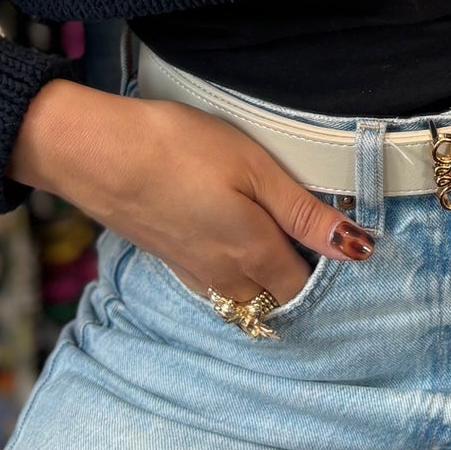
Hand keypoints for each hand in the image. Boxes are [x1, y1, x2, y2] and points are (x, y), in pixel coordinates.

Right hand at [10, 78, 372, 307]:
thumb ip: (305, 213)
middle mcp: (227, 278)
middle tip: (313, 240)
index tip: (339, 238)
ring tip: (279, 241)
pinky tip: (233, 245)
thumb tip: (356, 247)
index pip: (306, 285)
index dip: (328, 266)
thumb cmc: (178, 149)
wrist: (94, 153)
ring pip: (245, 298)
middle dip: (300, 281)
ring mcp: (194, 274)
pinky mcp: (170, 262)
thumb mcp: (255, 168)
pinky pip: (217, 288)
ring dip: (267, 283)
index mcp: (255, 255)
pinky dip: (236, 277)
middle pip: (277, 300)